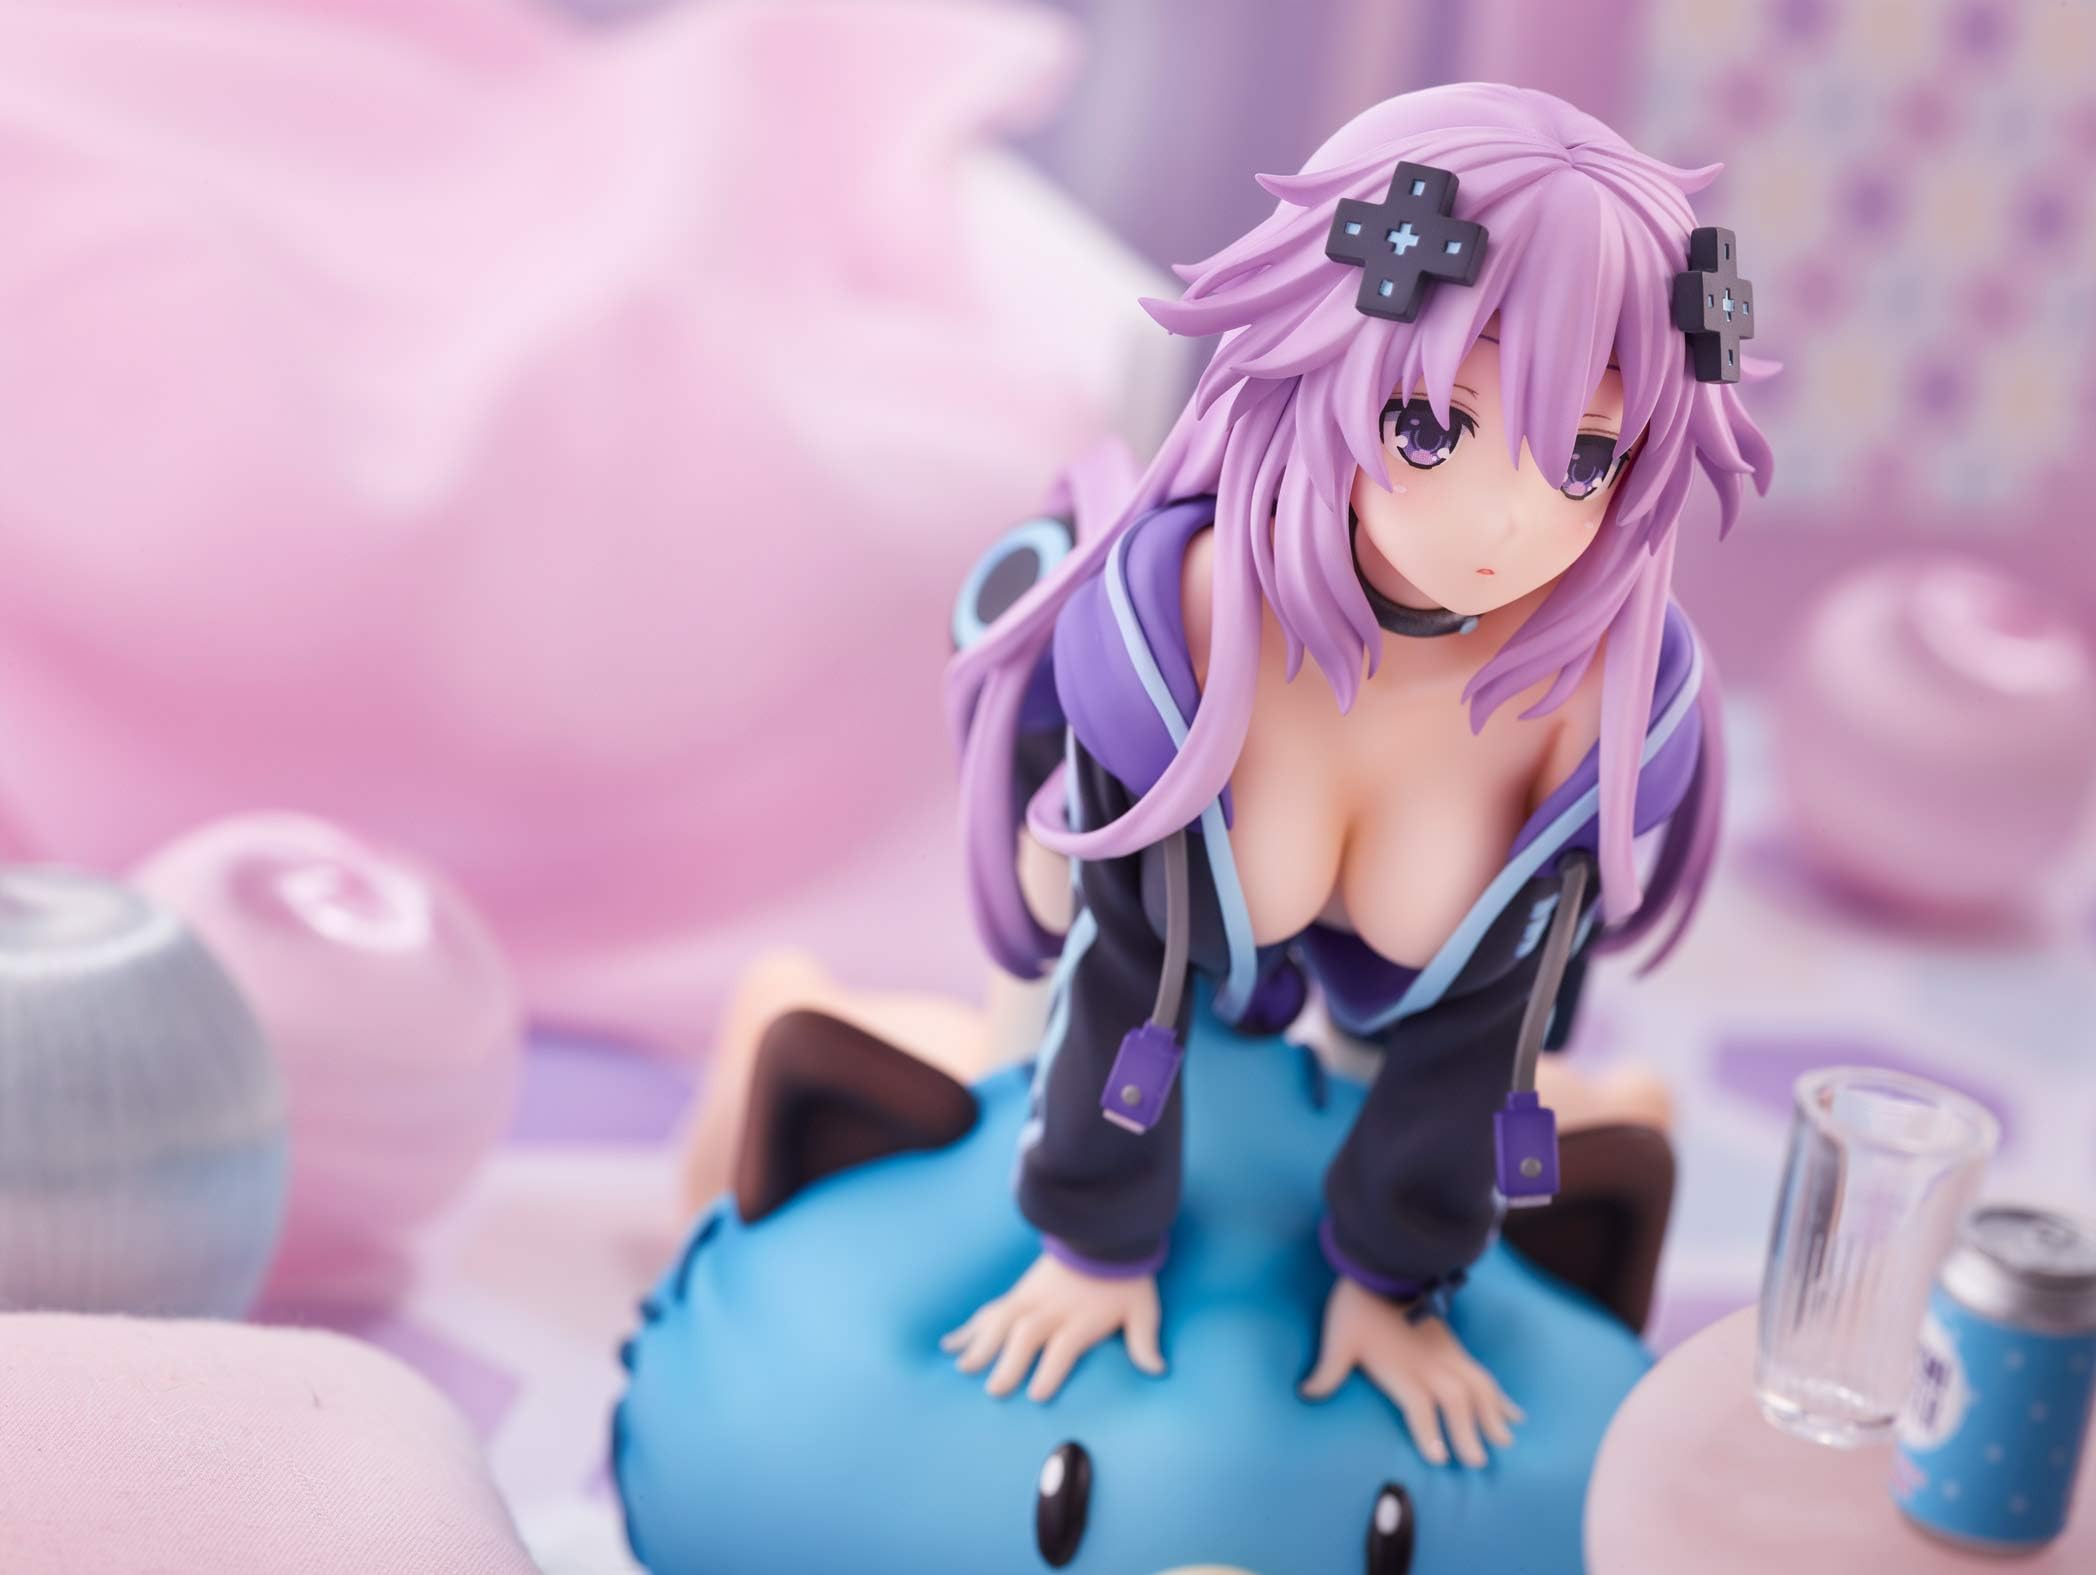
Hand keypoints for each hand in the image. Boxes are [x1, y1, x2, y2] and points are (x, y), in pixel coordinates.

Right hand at [940, 1253, 1164, 1401]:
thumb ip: (1144, 1341)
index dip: (1050, 1370)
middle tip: (994, 1390)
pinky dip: (969, 1328)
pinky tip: (950, 1345)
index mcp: (1082, 1317)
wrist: (1105, 1231)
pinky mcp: (1018, 1293)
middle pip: (1027, 1335)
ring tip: (964, 1369)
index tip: (1037, 1394)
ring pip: (1001, 1321)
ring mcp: (1031, 1298)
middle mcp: (1052, 1309)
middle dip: (1009, 1362)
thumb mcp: (1143, 1308)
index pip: (1065, 1345)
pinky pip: (989, 1311)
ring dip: (981, 1345)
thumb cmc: (1125, 1278)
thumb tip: (1158, 1372)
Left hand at [1299, 1277, 1523, 1467]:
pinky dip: (1501, 1396)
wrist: (1380, 1263)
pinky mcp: (1456, 1345)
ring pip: (1477, 1388)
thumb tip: (1304, 1394)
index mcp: (1401, 1367)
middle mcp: (1429, 1364)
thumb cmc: (1355, 1304)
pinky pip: (1484, 1374)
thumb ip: (1326, 1371)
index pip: (1418, 1406)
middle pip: (1455, 1402)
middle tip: (1479, 1463)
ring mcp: (1447, 1354)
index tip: (1440, 1459)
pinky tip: (1515, 1414)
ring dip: (1492, 1415)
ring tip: (1505, 1442)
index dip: (1429, 1432)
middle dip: (1469, 1432)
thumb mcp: (1336, 1338)